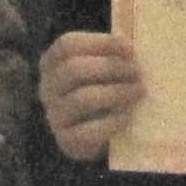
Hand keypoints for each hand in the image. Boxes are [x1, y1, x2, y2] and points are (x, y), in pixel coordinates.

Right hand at [40, 31, 145, 161]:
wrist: (97, 135)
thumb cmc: (102, 89)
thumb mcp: (102, 67)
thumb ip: (113, 54)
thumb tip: (134, 46)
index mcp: (52, 62)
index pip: (67, 45)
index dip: (100, 43)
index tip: (129, 47)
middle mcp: (47, 88)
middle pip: (73, 69)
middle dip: (110, 67)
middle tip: (137, 71)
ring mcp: (54, 115)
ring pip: (81, 99)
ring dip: (115, 92)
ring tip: (139, 90)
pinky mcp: (67, 141)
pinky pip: (88, 131)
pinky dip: (111, 122)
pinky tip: (128, 115)